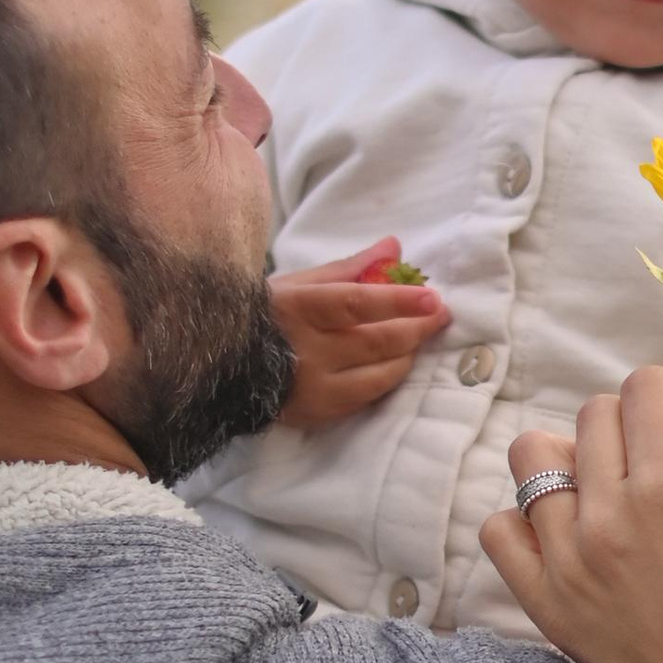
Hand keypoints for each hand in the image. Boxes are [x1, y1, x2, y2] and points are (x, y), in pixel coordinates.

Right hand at [271, 242, 447, 425]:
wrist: (222, 368)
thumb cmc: (265, 316)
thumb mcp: (298, 283)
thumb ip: (349, 268)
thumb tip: (394, 247)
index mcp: (297, 309)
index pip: (354, 304)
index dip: (397, 300)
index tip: (432, 296)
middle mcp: (305, 352)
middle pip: (376, 342)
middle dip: (417, 327)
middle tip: (440, 314)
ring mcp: (313, 389)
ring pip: (380, 375)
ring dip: (408, 355)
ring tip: (419, 337)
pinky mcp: (317, 415)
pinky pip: (368, 398)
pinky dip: (387, 379)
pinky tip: (396, 363)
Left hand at [480, 365, 662, 662]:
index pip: (648, 388)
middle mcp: (606, 518)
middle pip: (597, 415)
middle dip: (644, 419)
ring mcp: (566, 562)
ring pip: (535, 458)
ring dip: (579, 454)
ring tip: (622, 484)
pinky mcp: (545, 603)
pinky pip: (502, 528)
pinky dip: (532, 517)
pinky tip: (581, 529)